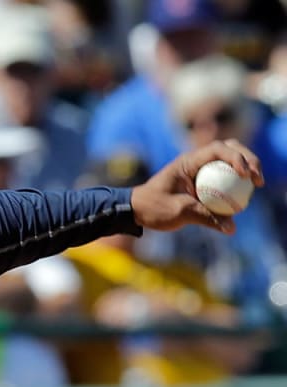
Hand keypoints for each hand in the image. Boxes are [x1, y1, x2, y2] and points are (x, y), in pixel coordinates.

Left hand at [130, 139, 263, 233]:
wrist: (136, 211)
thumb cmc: (152, 208)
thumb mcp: (178, 212)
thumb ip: (205, 217)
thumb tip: (232, 228)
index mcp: (188, 161)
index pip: (218, 149)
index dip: (237, 158)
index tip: (246, 175)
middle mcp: (196, 162)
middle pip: (230, 150)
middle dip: (249, 160)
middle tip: (258, 179)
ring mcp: (200, 172)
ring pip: (230, 164)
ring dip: (246, 171)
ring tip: (257, 186)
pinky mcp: (202, 184)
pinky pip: (224, 181)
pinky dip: (236, 187)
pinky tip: (243, 200)